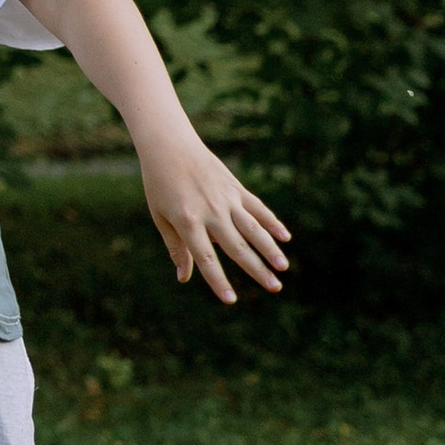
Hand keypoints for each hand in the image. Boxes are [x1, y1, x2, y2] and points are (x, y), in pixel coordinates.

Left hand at [138, 129, 290, 302]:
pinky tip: (285, 237)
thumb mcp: (160, 216)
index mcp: (188, 221)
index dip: (218, 280)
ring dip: (270, 249)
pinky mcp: (235, 188)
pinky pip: (257, 208)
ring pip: (253, 228)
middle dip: (257, 269)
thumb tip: (184, 279)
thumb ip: (176, 248)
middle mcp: (210, 211)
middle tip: (275, 288)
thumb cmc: (159, 184)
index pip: (206, 257)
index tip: (231, 300)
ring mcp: (226, 198)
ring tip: (283, 267)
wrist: (170, 145)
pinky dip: (272, 222)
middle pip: (237, 246)